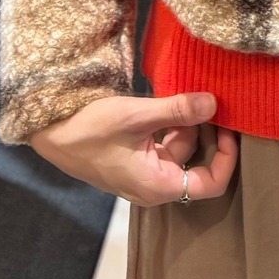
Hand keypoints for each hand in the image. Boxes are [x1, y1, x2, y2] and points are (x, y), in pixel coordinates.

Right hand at [29, 91, 238, 206]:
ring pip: (177, 150)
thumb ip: (177, 111)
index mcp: (158, 185)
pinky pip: (160, 145)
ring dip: (183, 124)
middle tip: (210, 99)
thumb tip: (214, 102)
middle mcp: (153, 185)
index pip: (210, 183)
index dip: (226, 158)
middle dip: (203, 132)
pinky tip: (166, 101)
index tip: (228, 127)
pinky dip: (167, 125)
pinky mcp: (132, 159)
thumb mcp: (137, 116)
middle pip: (194, 163)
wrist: (50, 132)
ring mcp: (141, 173)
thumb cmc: (90, 130)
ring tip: (185, 92)